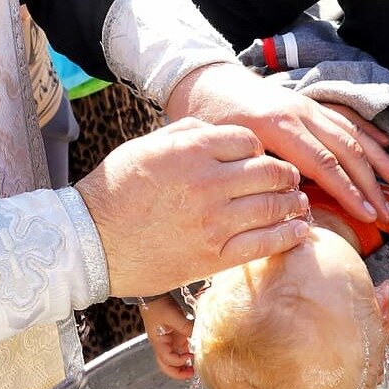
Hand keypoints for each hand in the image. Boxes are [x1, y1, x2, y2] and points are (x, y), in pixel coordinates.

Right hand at [75, 116, 309, 296]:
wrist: (89, 241)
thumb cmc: (116, 188)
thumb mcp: (149, 145)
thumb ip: (189, 131)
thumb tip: (221, 132)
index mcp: (192, 148)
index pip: (249, 140)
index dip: (260, 148)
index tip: (261, 158)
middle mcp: (208, 181)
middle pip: (268, 172)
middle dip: (285, 175)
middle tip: (291, 179)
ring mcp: (213, 221)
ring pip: (272, 206)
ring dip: (292, 203)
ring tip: (298, 204)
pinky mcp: (213, 256)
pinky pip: (263, 243)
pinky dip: (288, 235)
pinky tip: (299, 231)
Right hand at [140, 296, 194, 380]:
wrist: (154, 295)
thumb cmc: (159, 305)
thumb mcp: (173, 316)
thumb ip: (186, 326)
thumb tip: (200, 336)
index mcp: (158, 342)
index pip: (167, 359)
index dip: (179, 361)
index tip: (190, 356)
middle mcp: (162, 344)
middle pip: (167, 366)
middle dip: (178, 372)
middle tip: (191, 374)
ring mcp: (168, 340)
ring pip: (174, 359)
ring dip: (183, 364)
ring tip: (195, 366)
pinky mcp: (174, 335)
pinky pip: (180, 348)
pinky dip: (187, 352)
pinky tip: (195, 351)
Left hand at [165, 63, 388, 226]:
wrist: (204, 77)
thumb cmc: (208, 115)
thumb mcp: (225, 145)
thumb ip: (258, 170)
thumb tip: (290, 200)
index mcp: (279, 126)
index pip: (324, 164)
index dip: (349, 192)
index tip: (368, 216)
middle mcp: (300, 113)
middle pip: (346, 150)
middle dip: (371, 184)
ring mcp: (307, 105)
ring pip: (351, 132)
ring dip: (379, 159)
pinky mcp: (307, 102)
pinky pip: (344, 116)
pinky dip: (368, 132)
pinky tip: (386, 145)